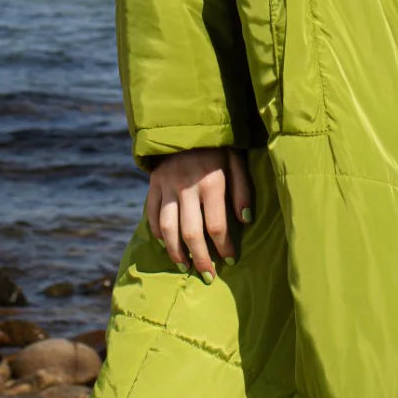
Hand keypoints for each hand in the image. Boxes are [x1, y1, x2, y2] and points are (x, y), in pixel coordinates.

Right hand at [146, 147, 254, 281]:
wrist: (186, 120)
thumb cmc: (218, 144)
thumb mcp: (237, 159)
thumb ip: (242, 189)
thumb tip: (245, 220)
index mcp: (212, 181)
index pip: (217, 225)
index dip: (224, 247)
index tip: (230, 260)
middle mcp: (187, 186)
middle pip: (192, 233)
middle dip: (201, 259)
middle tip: (208, 276)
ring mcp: (167, 186)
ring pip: (167, 228)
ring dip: (176, 252)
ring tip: (185, 266)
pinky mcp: (154, 184)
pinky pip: (152, 214)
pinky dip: (157, 232)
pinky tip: (166, 244)